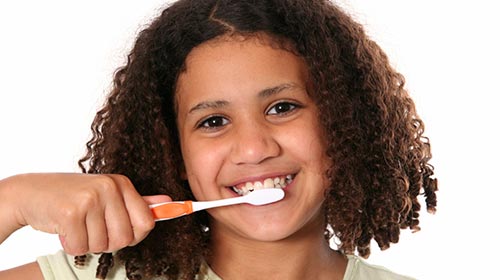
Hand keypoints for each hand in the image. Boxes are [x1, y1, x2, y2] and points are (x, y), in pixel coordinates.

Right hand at [0, 173, 170, 255]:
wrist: (31, 192)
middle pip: (125, 238)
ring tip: (78, 226)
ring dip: (87, 244)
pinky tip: (65, 229)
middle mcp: (108, 188)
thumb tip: (169, 203)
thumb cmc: (73, 197)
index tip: (119, 232)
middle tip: (93, 229)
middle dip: (108, 242)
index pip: (146, 223)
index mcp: (121, 184)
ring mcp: (90, 198)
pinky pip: (81, 247)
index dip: (133, 235)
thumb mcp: (107, 195)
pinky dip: (72, 245)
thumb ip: (138, 201)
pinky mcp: (70, 212)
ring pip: (102, 245)